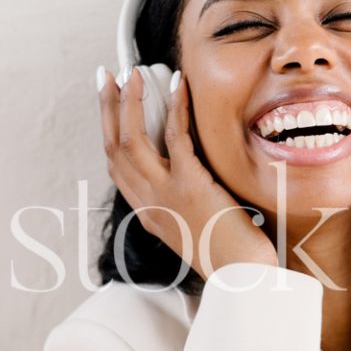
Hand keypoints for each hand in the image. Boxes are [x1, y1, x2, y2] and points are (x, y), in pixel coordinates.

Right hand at [98, 67, 278, 281]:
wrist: (244, 279)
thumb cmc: (230, 255)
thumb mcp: (195, 227)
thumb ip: (183, 201)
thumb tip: (191, 175)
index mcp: (147, 213)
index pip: (116, 166)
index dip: (108, 131)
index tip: (109, 103)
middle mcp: (148, 204)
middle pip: (114, 147)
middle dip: (107, 108)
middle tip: (107, 75)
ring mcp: (165, 195)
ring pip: (132, 140)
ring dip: (129, 101)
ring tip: (133, 72)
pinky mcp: (190, 185)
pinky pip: (175, 138)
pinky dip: (174, 107)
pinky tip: (176, 85)